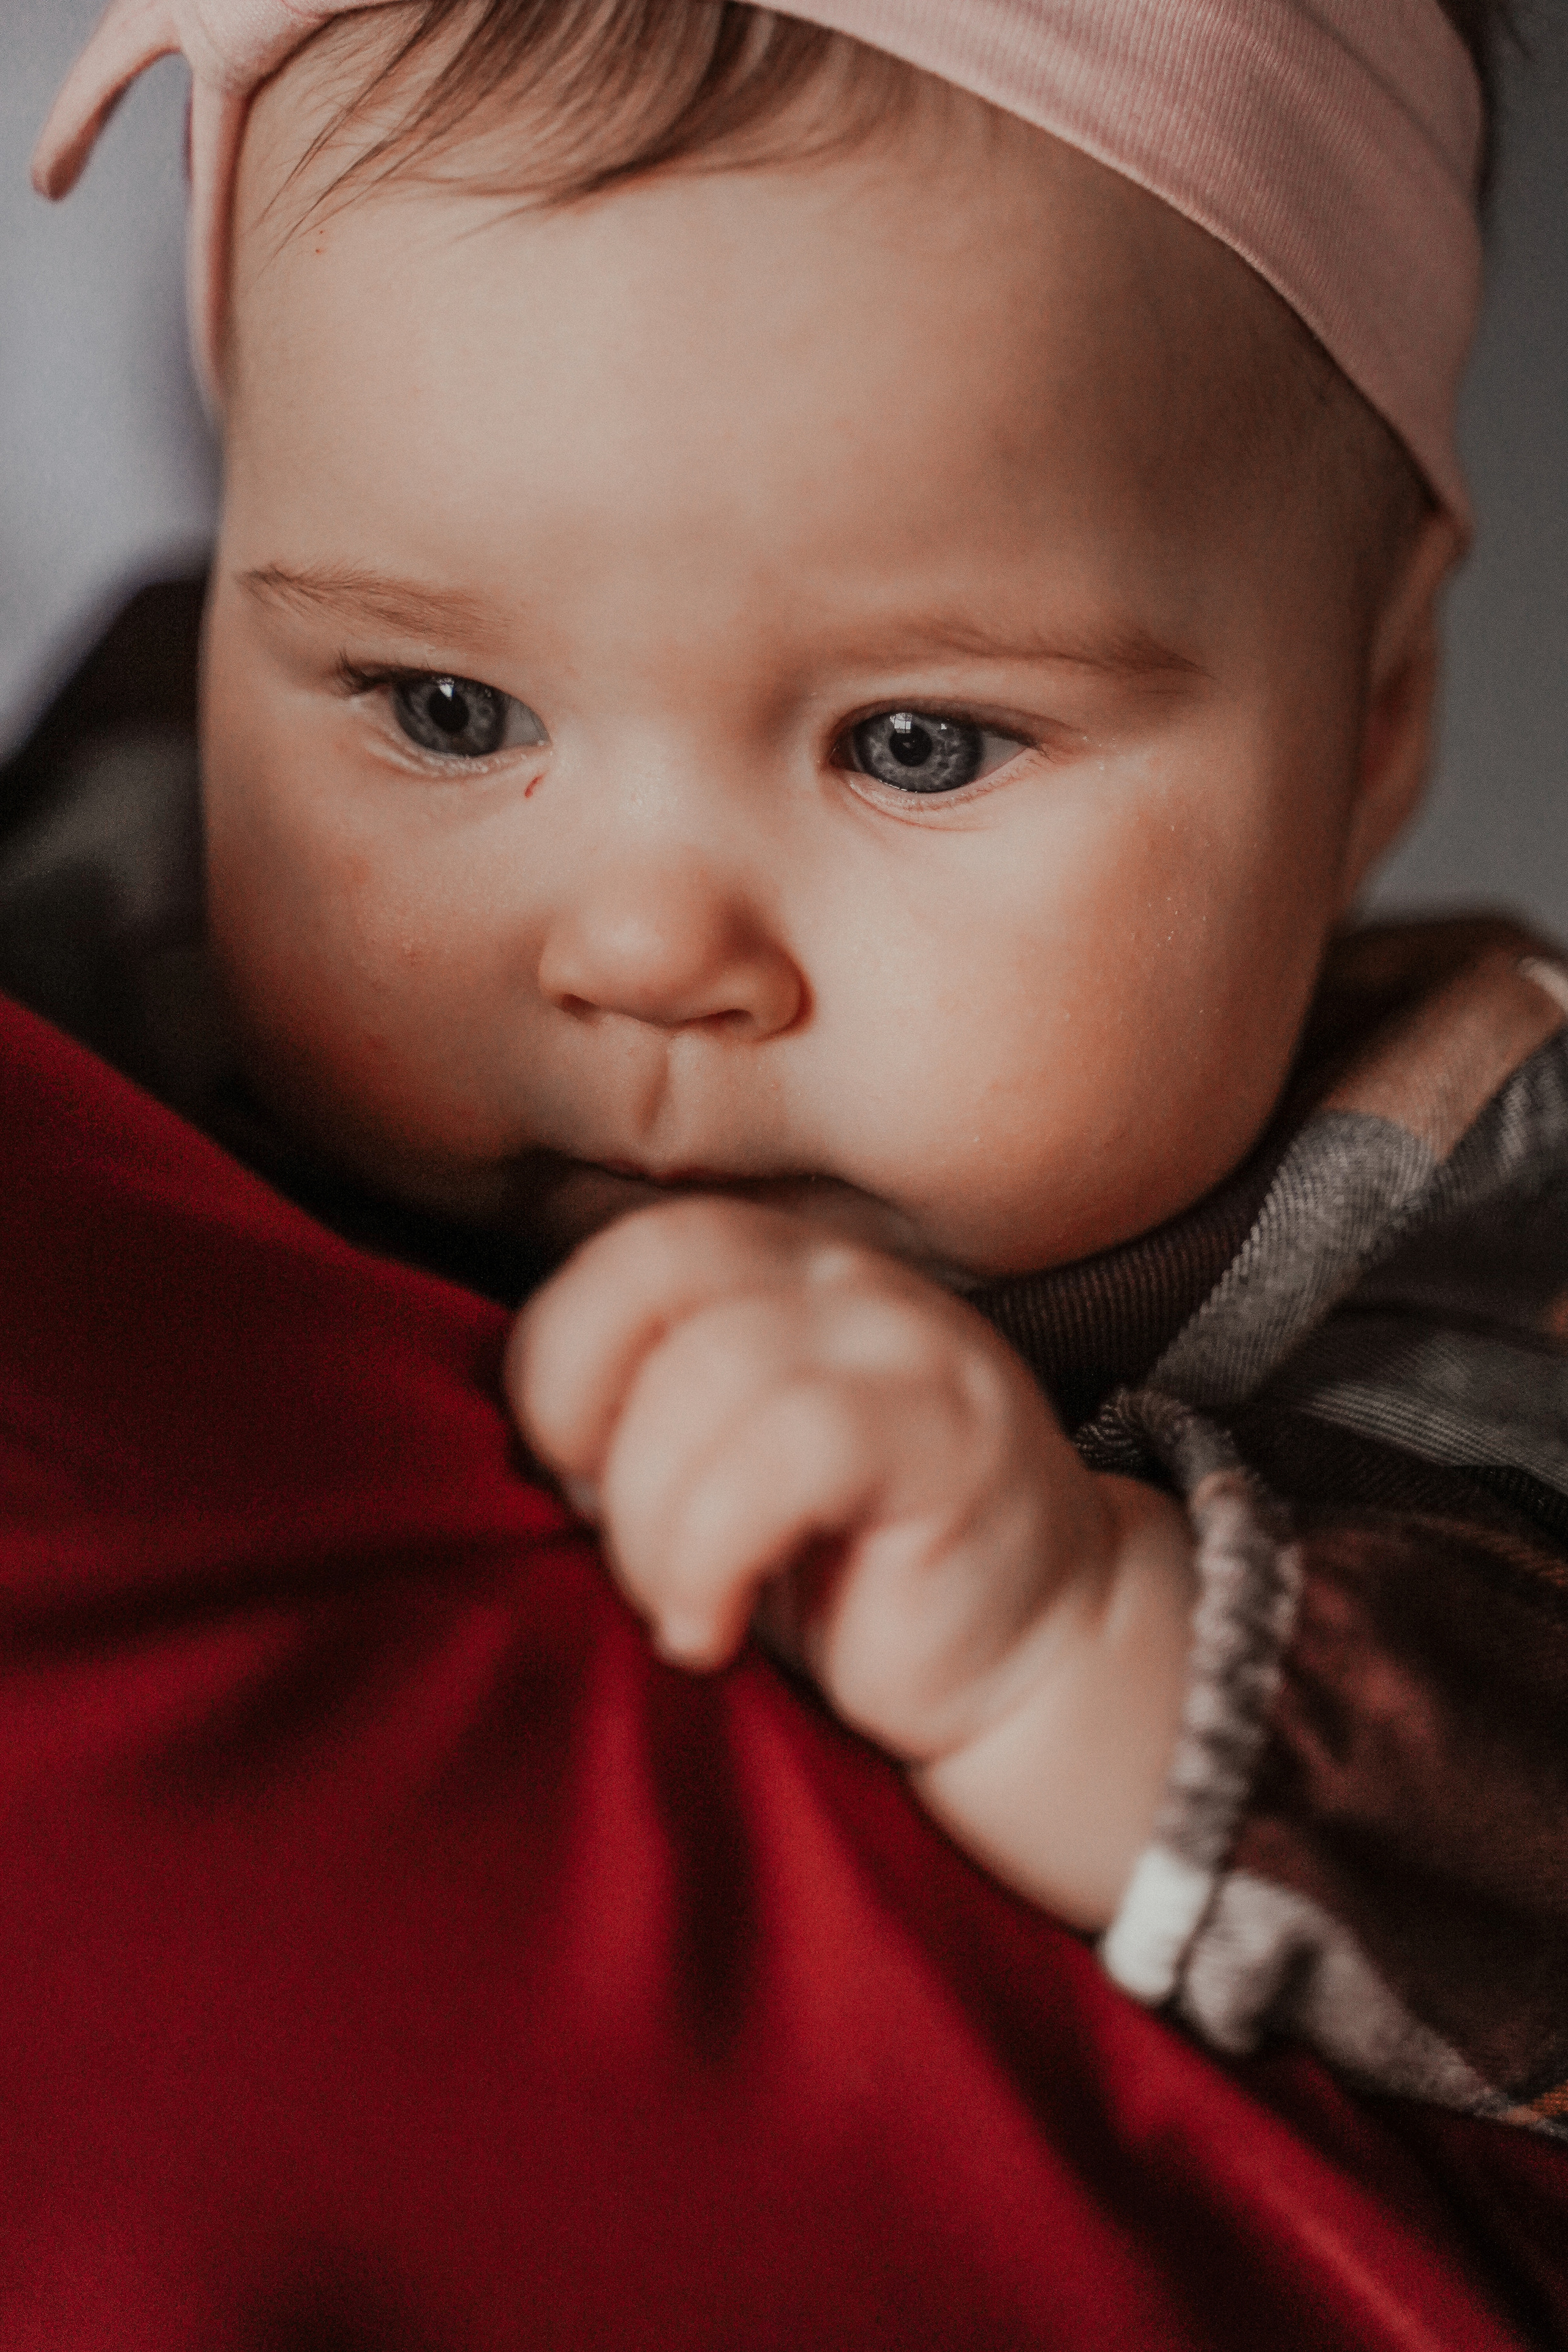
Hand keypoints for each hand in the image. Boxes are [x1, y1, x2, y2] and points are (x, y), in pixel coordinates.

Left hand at [506, 1197, 1194, 1927]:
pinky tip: (713, 1630)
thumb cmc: (845, 1572)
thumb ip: (638, 1416)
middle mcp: (846, 1280)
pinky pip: (788, 1451)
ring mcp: (909, 1349)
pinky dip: (710, 1554)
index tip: (573, 1482)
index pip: (628, 1250)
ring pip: (711, 1373)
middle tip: (609, 1538)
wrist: (1030, 1656)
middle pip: (655, 1274)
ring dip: (650, 1523)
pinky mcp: (950, 1440)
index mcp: (778, 1268)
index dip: (560, 1363)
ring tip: (678, 1610)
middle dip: (588, 1425)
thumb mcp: (716, 1467)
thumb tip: (533, 1449)